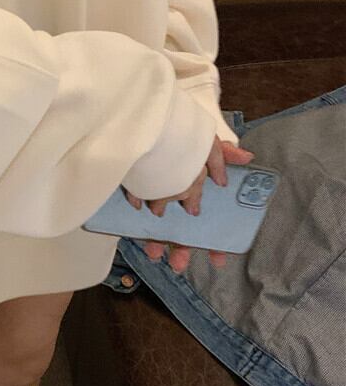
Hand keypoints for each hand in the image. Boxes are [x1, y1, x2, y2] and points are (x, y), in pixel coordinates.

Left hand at [122, 137, 254, 272]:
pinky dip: (140, 228)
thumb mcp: (203, 142)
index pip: (211, 223)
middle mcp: (179, 199)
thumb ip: (223, 152)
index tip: (218, 260)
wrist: (150, 121)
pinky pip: (141, 215)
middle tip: (178, 264)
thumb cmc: (182, 135)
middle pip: (185, 229)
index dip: (216, 244)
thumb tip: (247, 157)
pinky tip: (140, 237)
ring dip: (160, 243)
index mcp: (197, 192)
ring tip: (154, 255)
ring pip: (162, 227)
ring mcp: (158, 199)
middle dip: (182, 248)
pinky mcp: (137, 194)